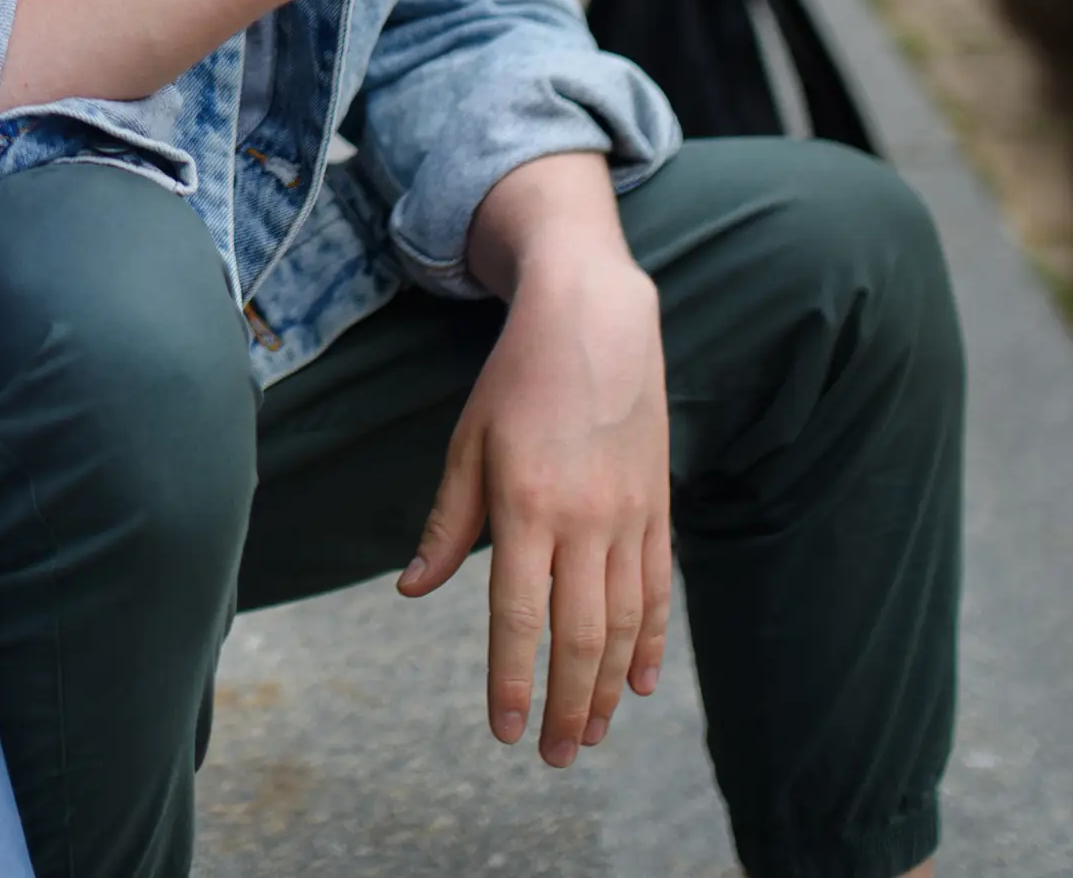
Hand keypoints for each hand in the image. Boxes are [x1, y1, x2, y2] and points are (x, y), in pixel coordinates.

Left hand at [400, 220, 672, 765]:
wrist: (595, 317)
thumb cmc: (517, 379)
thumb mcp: (467, 441)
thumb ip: (447, 522)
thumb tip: (414, 589)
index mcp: (527, 507)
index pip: (519, 617)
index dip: (511, 681)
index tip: (504, 730)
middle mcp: (585, 520)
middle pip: (579, 636)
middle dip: (565, 705)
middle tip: (552, 755)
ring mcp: (630, 515)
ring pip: (625, 623)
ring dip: (608, 687)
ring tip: (591, 734)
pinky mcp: (658, 506)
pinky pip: (657, 588)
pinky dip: (652, 641)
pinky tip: (639, 683)